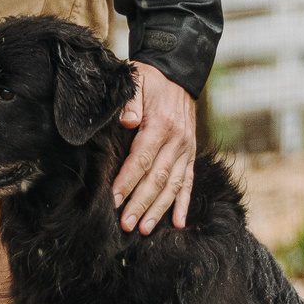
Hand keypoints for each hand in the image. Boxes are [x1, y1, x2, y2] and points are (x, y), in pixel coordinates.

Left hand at [111, 63, 196, 232]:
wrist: (178, 75)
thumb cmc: (151, 80)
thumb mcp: (137, 80)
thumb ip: (131, 101)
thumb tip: (127, 121)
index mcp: (160, 125)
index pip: (142, 159)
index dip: (127, 181)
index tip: (113, 200)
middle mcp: (177, 141)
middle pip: (157, 178)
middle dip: (141, 204)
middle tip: (126, 225)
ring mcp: (186, 150)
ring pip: (173, 185)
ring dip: (159, 209)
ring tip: (145, 229)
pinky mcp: (190, 154)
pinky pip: (188, 182)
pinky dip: (184, 204)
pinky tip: (179, 223)